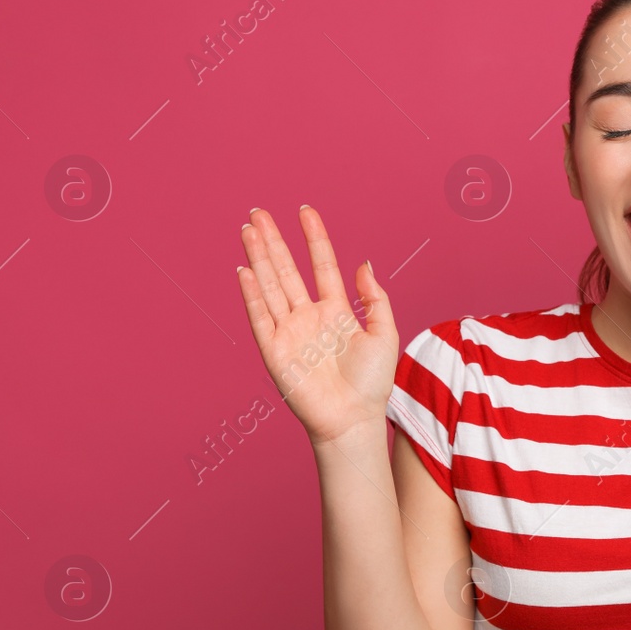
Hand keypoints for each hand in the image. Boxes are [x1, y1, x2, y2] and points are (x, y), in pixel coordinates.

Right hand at [236, 205, 398, 445]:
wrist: (354, 418)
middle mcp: (309, 317)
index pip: (322, 265)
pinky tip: (245, 270)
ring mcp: (290, 332)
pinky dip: (252, 294)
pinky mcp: (275, 351)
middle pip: (287, 271)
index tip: (306, 211)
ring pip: (270, 287)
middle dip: (274, 241)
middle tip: (259, 213)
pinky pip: (260, 317)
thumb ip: (375, 299)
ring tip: (249, 230)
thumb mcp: (384, 334)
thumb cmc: (373, 382)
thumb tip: (364, 263)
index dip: (314, 238)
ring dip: (258, 258)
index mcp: (336, 311)